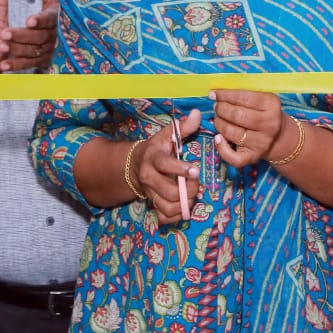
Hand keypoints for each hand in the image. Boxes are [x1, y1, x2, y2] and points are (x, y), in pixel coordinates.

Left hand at [0, 0, 59, 71]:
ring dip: (17, 50)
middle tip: (4, 34)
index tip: (29, 20)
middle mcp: (55, 35)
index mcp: (57, 17)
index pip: (51, 19)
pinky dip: (17, 65)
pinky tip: (4, 65)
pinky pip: (30, 65)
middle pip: (38, 37)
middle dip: (21, 36)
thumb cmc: (54, 14)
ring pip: (33, 52)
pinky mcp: (43, 62)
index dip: (41, 20)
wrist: (66, 39)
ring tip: (1, 48)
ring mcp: (49, 50)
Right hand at [131, 109, 201, 223]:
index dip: (181, 169)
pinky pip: (164, 217)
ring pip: (168, 207)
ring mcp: (150, 193)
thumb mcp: (167, 135)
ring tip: (192, 194)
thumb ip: (182, 127)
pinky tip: (184, 206)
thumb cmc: (157, 148)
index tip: (195, 170)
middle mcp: (150, 178)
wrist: (135, 164)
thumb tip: (197, 114)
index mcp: (154, 158)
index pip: (165, 165)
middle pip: (170, 192)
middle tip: (197, 183)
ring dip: (185, 204)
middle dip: (189, 189)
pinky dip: (176, 216)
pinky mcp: (152, 204)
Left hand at [209, 89, 289, 167]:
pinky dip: (221, 148)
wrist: (278, 137)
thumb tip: (215, 94)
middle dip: (221, 109)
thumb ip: (242, 95)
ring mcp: (262, 143)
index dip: (225, 95)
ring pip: (232, 132)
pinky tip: (218, 138)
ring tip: (218, 119)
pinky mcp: (253, 157)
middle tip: (216, 107)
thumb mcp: (260, 100)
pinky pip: (233, 157)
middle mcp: (269, 124)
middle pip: (237, 115)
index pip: (244, 97)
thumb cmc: (262, 113)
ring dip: (219, 123)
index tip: (213, 94)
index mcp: (272, 105)